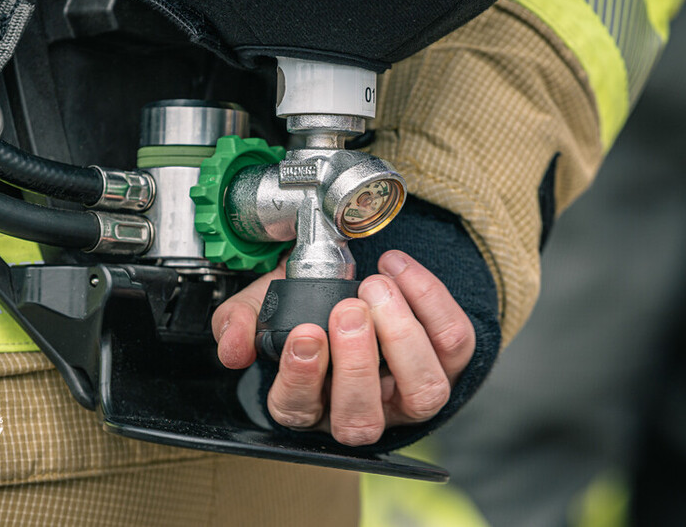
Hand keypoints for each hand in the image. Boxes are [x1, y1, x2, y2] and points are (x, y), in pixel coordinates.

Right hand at [211, 250, 475, 445]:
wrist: (355, 281)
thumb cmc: (312, 304)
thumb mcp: (266, 306)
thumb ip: (241, 321)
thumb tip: (231, 348)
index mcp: (310, 402)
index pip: (301, 409)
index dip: (304, 376)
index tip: (306, 333)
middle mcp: (362, 409)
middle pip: (362, 417)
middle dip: (357, 363)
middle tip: (347, 310)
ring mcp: (409, 393)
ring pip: (423, 391)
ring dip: (402, 337)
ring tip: (376, 288)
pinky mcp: (449, 363)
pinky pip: (454, 343)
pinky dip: (431, 300)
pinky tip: (397, 269)